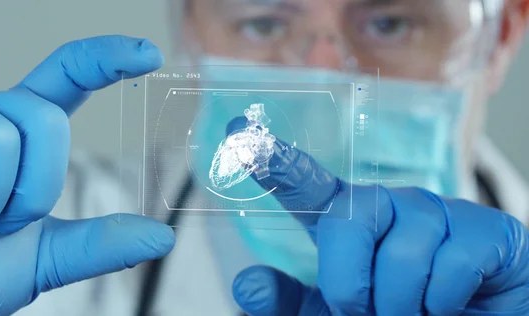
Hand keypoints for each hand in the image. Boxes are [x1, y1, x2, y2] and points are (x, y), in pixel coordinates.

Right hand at [0, 36, 174, 314]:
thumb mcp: (46, 257)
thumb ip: (101, 244)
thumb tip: (163, 237)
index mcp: (22, 135)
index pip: (68, 77)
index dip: (106, 59)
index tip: (149, 54)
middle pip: (44, 118)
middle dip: (34, 186)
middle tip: (3, 221)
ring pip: (0, 135)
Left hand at [227, 118, 528, 314]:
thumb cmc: (393, 311)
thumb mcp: (330, 313)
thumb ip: (288, 300)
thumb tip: (245, 283)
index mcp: (344, 219)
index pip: (304, 183)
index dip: (272, 159)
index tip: (237, 132)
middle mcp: (385, 204)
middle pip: (346, 220)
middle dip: (348, 283)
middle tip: (363, 310)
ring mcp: (434, 210)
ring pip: (400, 256)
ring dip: (398, 305)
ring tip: (411, 310)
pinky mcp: (483, 228)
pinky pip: (450, 268)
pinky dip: (441, 304)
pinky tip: (448, 301)